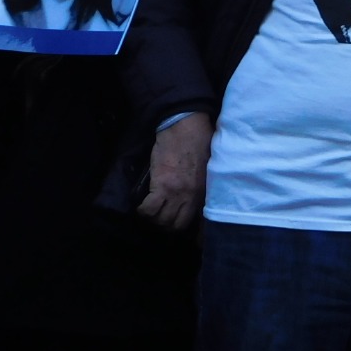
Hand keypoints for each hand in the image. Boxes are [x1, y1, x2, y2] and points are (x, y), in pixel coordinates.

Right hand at [137, 113, 212, 230]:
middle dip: (166, 224)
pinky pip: (148, 209)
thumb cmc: (199, 139)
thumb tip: (198, 193)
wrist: (184, 125)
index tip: (176, 220)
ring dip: (153, 218)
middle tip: (160, 216)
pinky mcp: (161, 185)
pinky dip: (143, 210)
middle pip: (176, 224)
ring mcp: (176, 192)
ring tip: (150, 211)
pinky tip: (141, 205)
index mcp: (204, 190)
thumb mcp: (208, 166)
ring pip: (161, 220)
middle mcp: (191, 195)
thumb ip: (204, 182)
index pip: (195, 219)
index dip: (183, 223)